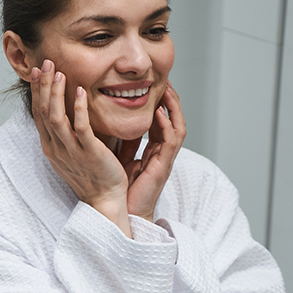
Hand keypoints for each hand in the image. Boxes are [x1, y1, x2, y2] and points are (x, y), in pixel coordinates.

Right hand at [30, 60, 131, 235]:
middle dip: (43, 86)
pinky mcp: (88, 153)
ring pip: (56, 118)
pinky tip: (80, 91)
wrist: (104, 200)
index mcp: (51, 147)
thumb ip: (68, 133)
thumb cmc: (92, 176)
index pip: (39, 114)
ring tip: (58, 72)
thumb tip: (69, 111)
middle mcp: (56, 148)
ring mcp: (71, 151)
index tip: (39, 72)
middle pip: (43, 112)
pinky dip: (78, 108)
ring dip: (55, 93)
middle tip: (45, 63)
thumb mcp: (73, 152)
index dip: (38, 92)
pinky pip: (80, 128)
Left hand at [117, 81, 185, 221]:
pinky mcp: (163, 167)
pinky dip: (166, 127)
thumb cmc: (123, 187)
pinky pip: (170, 143)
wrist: (122, 211)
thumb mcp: (122, 157)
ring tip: (167, 91)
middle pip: (174, 120)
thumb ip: (124, 141)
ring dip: (174, 109)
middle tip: (165, 81)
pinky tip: (159, 114)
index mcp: (154, 149)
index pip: (162, 120)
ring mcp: (165, 159)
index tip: (154, 85)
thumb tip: (114, 122)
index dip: (160, 103)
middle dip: (171, 100)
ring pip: (177, 128)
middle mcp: (162, 152)